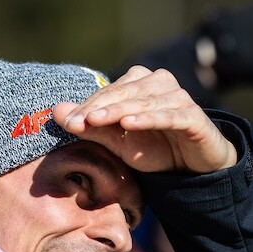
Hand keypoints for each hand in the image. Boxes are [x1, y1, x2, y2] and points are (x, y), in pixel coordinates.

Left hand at [56, 67, 236, 175]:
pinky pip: (169, 115)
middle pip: (125, 92)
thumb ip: (92, 127)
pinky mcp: (193, 117)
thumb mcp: (119, 142)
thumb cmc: (156, 149)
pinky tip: (129, 124)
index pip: (110, 92)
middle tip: (78, 122)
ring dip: (120, 110)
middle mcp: (160, 83)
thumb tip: (57, 110)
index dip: (89, 105)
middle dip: (99, 106)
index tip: (69, 121)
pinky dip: (149, 118)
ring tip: (97, 121)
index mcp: (141, 83)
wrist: (194, 168)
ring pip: (145, 101)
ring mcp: (179, 98)